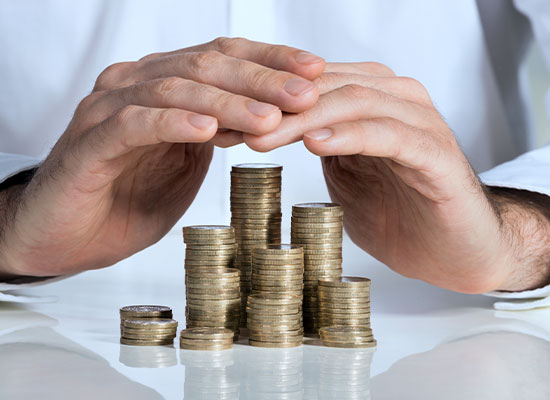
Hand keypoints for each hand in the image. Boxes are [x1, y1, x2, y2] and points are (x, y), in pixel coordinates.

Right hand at [0, 37, 324, 277]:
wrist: (67, 235)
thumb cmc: (129, 196)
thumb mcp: (188, 162)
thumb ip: (218, 133)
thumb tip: (268, 116)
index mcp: (165, 85)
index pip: (224, 57)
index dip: (271, 60)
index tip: (316, 71)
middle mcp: (137, 84)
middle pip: (206, 65)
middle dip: (261, 78)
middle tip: (305, 91)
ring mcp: (109, 109)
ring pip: (175, 88)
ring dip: (227, 101)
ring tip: (268, 116)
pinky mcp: (90, 142)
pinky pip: (135, 123)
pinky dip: (174, 123)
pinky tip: (207, 129)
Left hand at [239, 63, 548, 292]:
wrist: (455, 251)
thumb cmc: (399, 213)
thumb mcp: (346, 176)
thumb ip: (321, 146)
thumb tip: (269, 132)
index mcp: (372, 101)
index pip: (311, 86)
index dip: (264, 100)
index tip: (221, 121)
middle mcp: (397, 100)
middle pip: (327, 87)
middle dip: (275, 107)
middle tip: (232, 127)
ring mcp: (420, 124)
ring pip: (355, 102)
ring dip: (304, 119)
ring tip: (262, 138)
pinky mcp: (437, 154)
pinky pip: (390, 135)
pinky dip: (351, 135)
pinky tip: (317, 144)